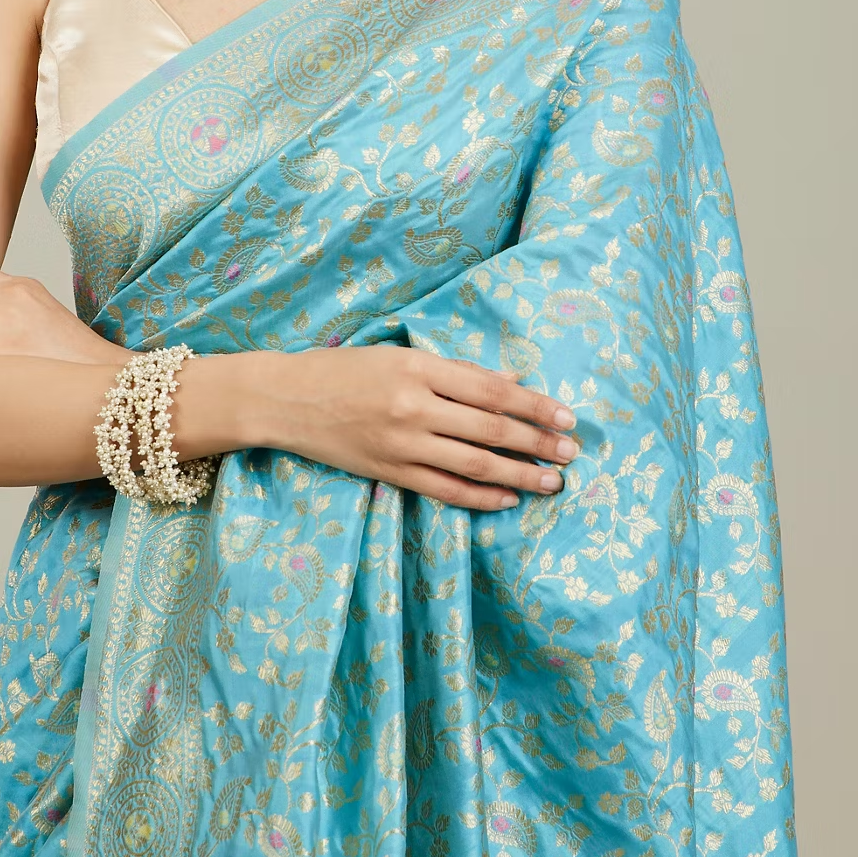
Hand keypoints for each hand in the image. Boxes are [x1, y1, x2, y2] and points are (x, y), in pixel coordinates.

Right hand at [232, 343, 578, 510]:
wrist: (285, 398)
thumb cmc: (345, 369)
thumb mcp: (399, 355)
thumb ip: (454, 372)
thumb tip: (512, 381)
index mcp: (419, 367)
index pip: (494, 389)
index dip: (536, 405)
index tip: (568, 415)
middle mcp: (414, 406)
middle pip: (492, 428)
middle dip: (539, 443)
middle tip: (572, 453)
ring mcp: (401, 444)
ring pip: (475, 465)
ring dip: (520, 476)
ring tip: (552, 482)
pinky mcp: (388, 472)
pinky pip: (444, 490)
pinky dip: (480, 499)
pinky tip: (507, 500)